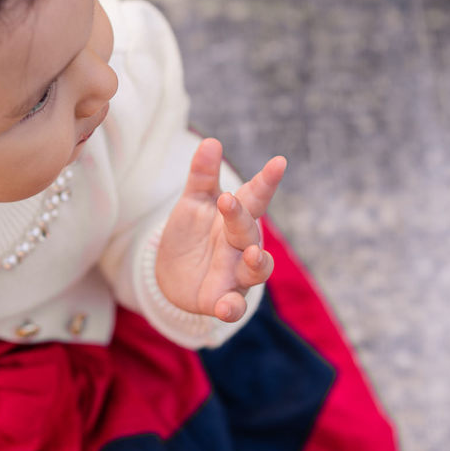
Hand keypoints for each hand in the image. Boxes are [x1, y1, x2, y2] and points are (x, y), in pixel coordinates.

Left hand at [155, 138, 286, 321]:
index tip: (279, 162)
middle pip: (250, 231)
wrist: (170, 275)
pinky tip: (226, 307)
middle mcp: (241, 246)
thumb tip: (211, 141)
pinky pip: (234, 307)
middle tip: (229, 201)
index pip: (254, 197)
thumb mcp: (192, 203)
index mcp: (235, 219)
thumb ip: (202, 176)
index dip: (266, 181)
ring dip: (257, 263)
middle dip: (242, 218)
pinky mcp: (221, 300)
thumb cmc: (191, 234)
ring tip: (254, 254)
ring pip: (256, 271)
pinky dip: (232, 308)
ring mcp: (235, 274)